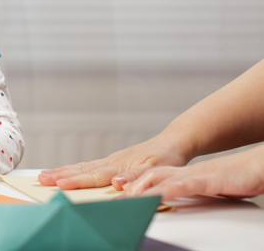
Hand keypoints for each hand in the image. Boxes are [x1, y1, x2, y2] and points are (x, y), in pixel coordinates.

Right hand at [38, 136, 188, 189]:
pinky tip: (65, 171)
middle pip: (81, 170)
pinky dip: (73, 169)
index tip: (60, 183)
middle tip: (41, 179)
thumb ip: (136, 177)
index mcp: (120, 166)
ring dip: (62, 171)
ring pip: (82, 167)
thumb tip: (117, 184)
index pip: (94, 176)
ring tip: (44, 175)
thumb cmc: (166, 156)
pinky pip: (88, 166)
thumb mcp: (157, 168)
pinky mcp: (112, 161)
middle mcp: (111, 162)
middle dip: (60, 175)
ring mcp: (110, 161)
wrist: (172, 142)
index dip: (76, 181)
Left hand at [123, 144, 263, 200]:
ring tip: (128, 195)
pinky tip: (159, 195)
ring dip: (144, 187)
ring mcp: (194, 175)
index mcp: (181, 174)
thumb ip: (188, 191)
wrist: (257, 164)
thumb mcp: (205, 188)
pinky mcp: (208, 180)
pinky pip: (185, 185)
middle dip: (131, 184)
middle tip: (114, 192)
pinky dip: (170, 190)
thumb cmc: (234, 177)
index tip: (117, 189)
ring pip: (162, 178)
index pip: (151, 177)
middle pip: (150, 175)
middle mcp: (184, 173)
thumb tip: (175, 199)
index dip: (133, 182)